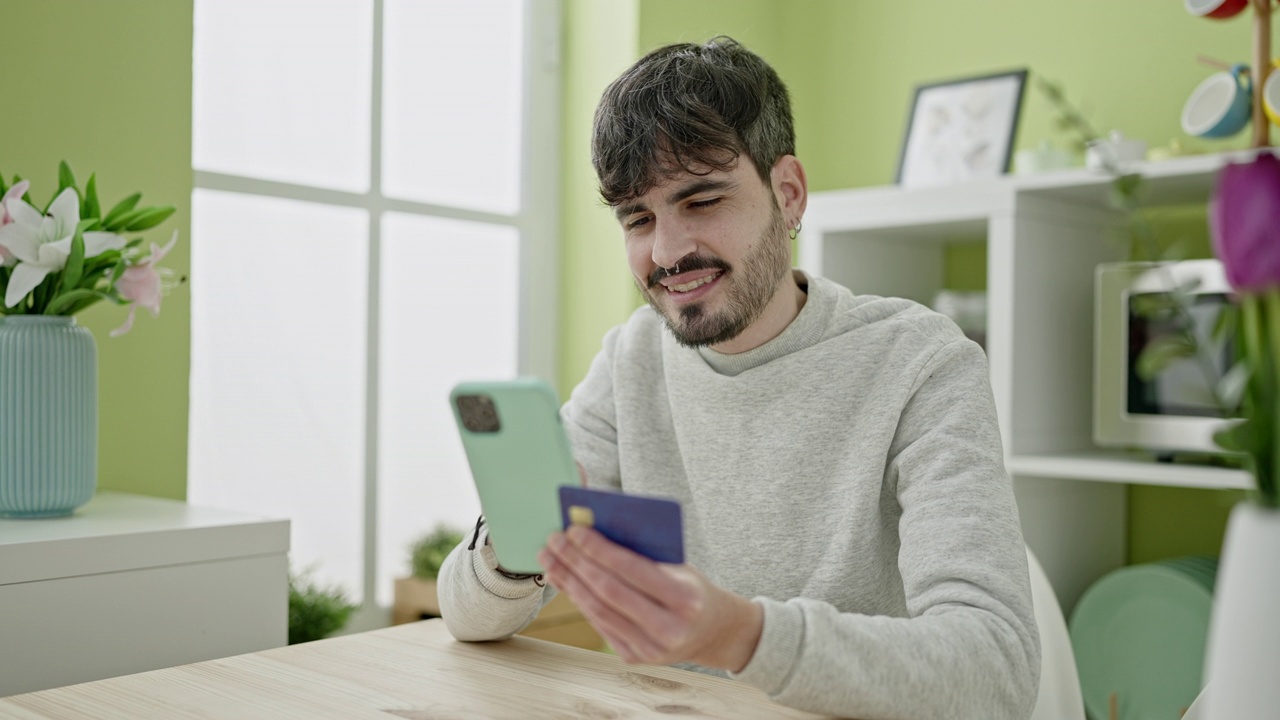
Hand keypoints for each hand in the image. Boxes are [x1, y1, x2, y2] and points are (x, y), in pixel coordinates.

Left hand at [537, 526, 762, 671]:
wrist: (713, 631)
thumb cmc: (690, 587)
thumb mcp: (679, 566)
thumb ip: (642, 553)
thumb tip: (591, 534)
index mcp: (685, 598)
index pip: (631, 570)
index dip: (599, 549)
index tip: (573, 530)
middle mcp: (668, 628)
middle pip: (608, 591)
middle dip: (576, 563)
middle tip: (553, 541)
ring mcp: (651, 649)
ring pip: (598, 610)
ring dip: (569, 582)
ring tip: (550, 559)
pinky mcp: (635, 658)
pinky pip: (600, 624)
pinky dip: (579, 600)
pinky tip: (565, 581)